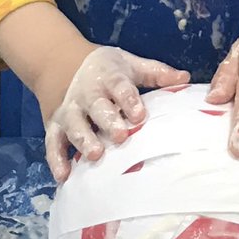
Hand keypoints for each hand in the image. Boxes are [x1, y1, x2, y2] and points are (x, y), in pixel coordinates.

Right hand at [42, 46, 188, 182]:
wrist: (60, 62)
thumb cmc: (106, 70)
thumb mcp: (129, 65)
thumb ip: (156, 73)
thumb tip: (185, 78)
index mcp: (108, 77)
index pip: (119, 87)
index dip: (129, 100)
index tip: (140, 115)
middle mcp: (86, 94)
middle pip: (96, 108)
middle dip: (107, 121)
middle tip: (120, 136)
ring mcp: (69, 111)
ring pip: (74, 126)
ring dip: (83, 140)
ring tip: (94, 155)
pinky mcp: (54, 126)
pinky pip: (53, 143)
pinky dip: (56, 159)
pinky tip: (64, 176)